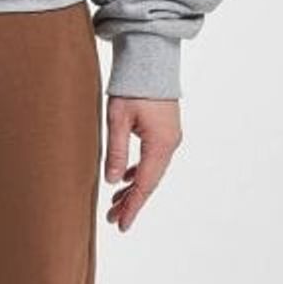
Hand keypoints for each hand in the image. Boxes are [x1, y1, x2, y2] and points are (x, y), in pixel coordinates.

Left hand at [103, 95, 181, 232]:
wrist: (150, 59)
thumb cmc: (132, 86)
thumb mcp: (118, 120)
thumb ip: (116, 152)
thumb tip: (113, 181)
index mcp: (161, 144)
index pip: (145, 184)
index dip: (133, 206)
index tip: (122, 224)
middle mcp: (170, 144)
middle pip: (150, 181)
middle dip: (131, 201)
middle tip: (112, 218)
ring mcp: (170, 137)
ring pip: (152, 171)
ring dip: (134, 188)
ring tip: (115, 203)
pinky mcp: (165, 130)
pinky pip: (153, 159)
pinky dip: (139, 172)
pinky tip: (126, 179)